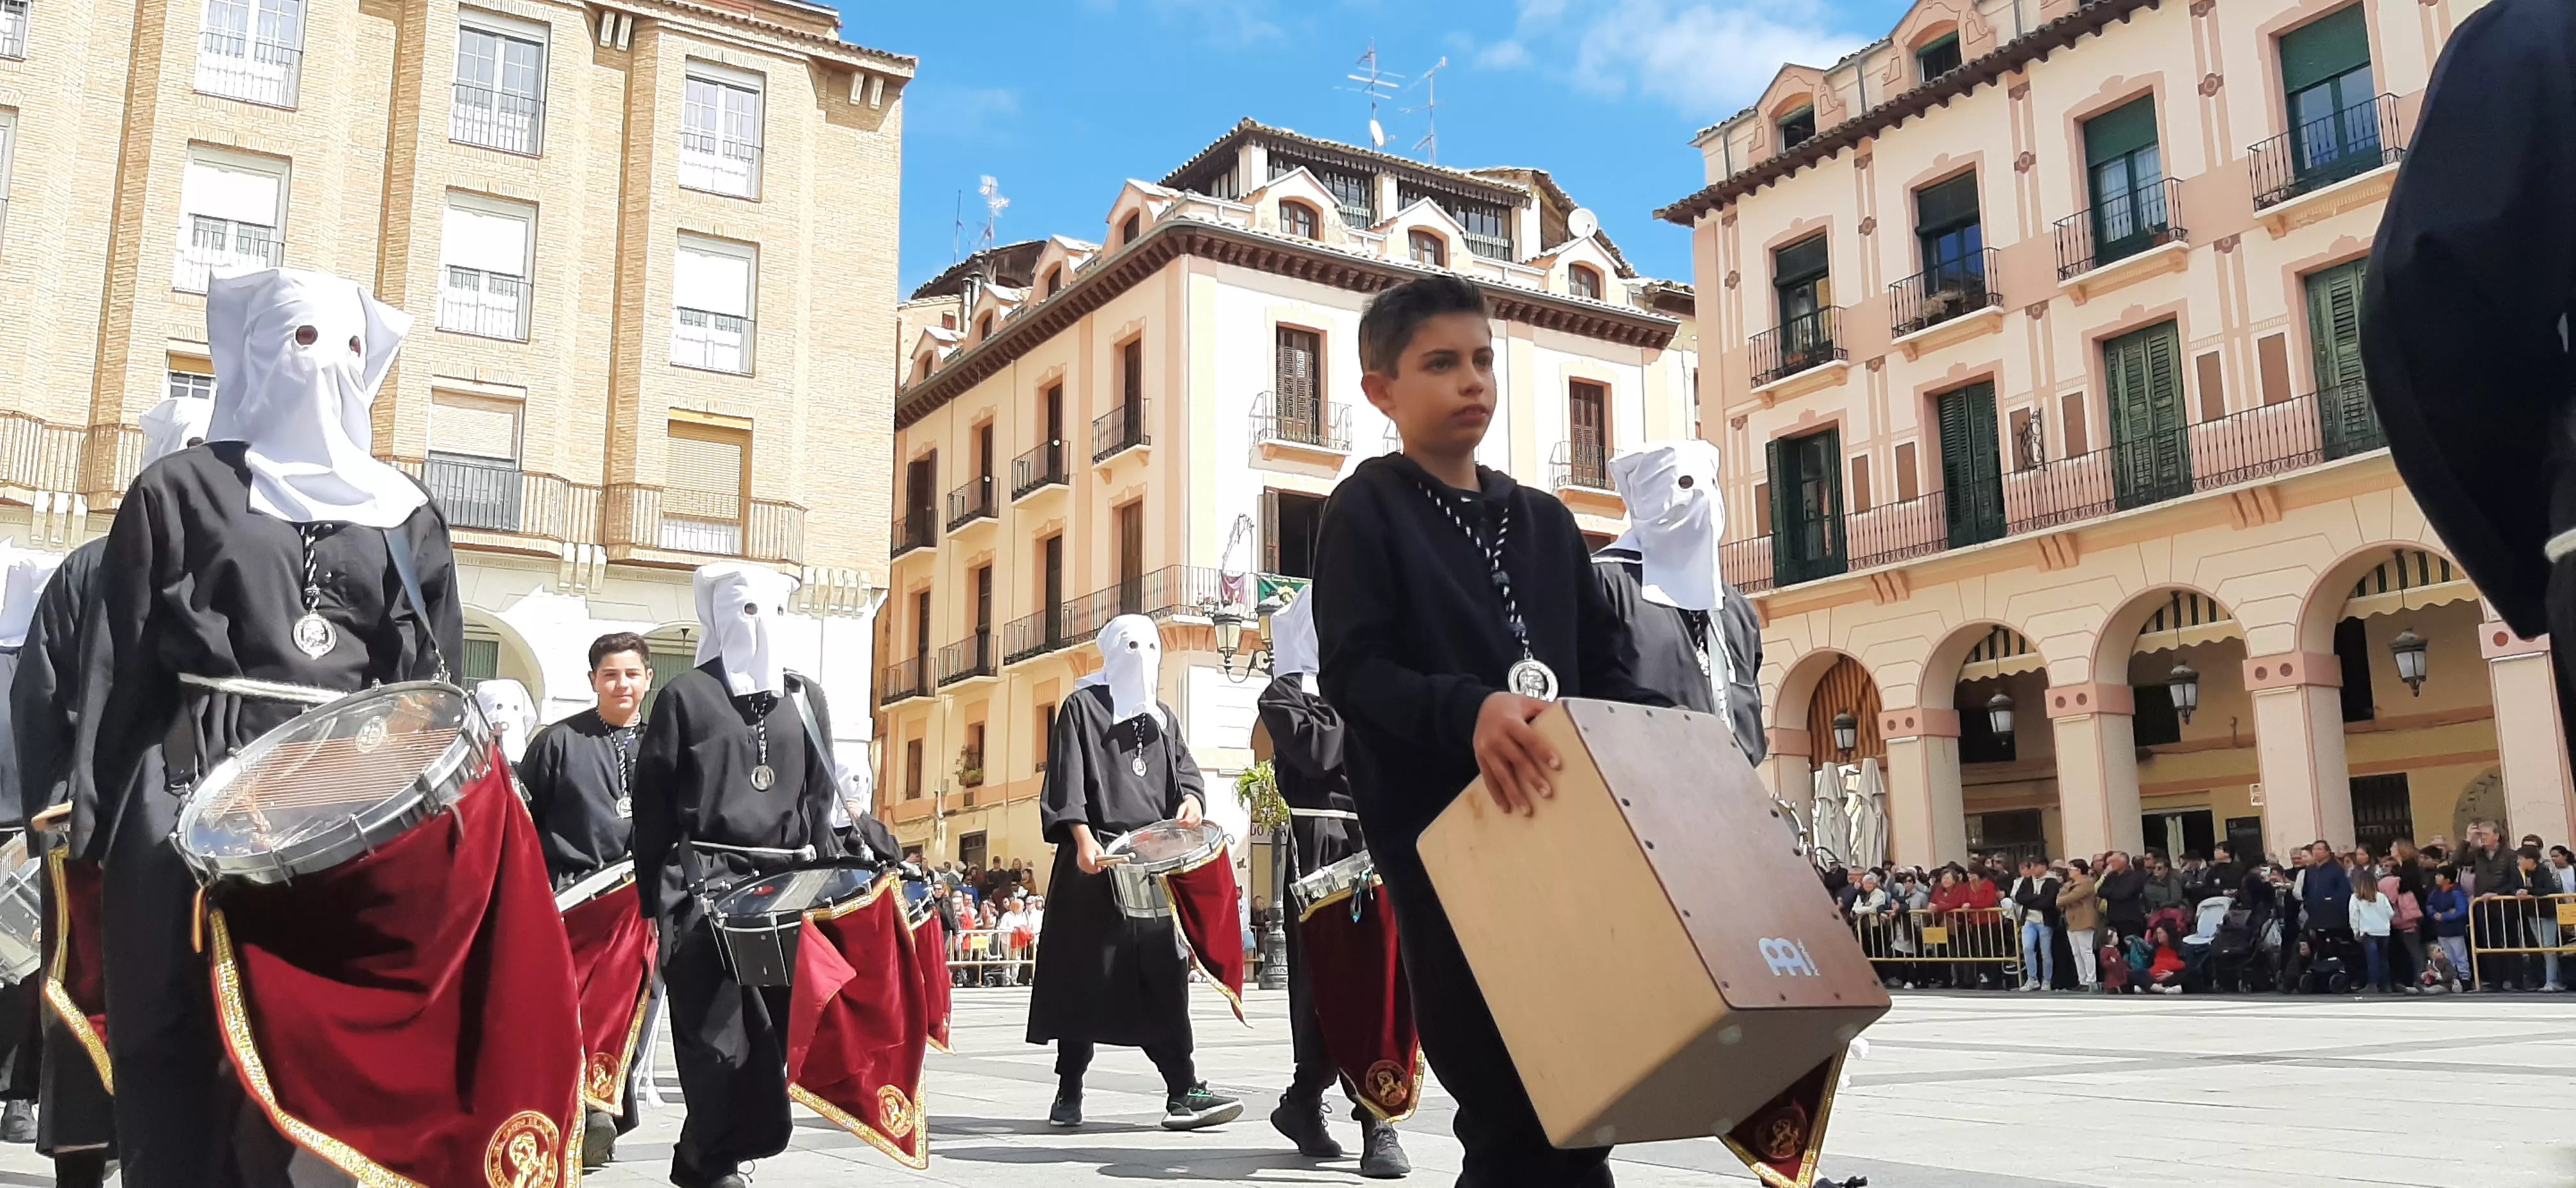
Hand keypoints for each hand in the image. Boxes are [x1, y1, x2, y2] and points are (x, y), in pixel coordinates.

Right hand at [1074, 831, 1106, 875]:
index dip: (1099, 869)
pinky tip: (1092, 866)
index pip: (1094, 869)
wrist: (1084, 841)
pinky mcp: (1079, 863)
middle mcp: (1083, 862)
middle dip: (1096, 869)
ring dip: (1093, 869)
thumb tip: (1104, 865)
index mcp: (1088, 859)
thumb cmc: (1091, 844)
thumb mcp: (1100, 851)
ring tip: (1096, 865)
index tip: (1102, 867)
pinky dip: (1089, 869)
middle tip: (1100, 866)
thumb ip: (1103, 859)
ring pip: (1088, 871)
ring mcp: (1080, 863)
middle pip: (1091, 871)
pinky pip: (1085, 869)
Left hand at [1175, 795, 1202, 826]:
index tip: (1177, 822)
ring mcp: (1199, 820)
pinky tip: (1186, 823)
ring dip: (1185, 826)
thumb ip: (1179, 813)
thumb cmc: (1188, 804)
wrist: (1195, 803)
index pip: (1187, 821)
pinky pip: (1193, 827)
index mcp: (1193, 812)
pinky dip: (1189, 826)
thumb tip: (1177, 819)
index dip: (1181, 823)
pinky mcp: (1199, 822)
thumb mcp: (1182, 807)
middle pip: (1189, 825)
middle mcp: (1197, 816)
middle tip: (1178, 822)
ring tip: (1182, 821)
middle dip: (1182, 824)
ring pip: (1191, 827)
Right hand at [1472, 692, 1559, 816]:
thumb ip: (1544, 710)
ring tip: (1526, 810)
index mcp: (1510, 722)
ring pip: (1502, 775)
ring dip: (1514, 793)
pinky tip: (1506, 808)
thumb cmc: (1508, 705)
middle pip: (1517, 760)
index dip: (1543, 751)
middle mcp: (1497, 737)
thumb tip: (1569, 715)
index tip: (1556, 765)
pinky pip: (1489, 779)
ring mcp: (1486, 750)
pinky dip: (1497, 795)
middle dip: (1532, 778)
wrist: (1478, 707)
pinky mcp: (1480, 759)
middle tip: (1546, 793)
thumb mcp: (1527, 702)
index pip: (1529, 739)